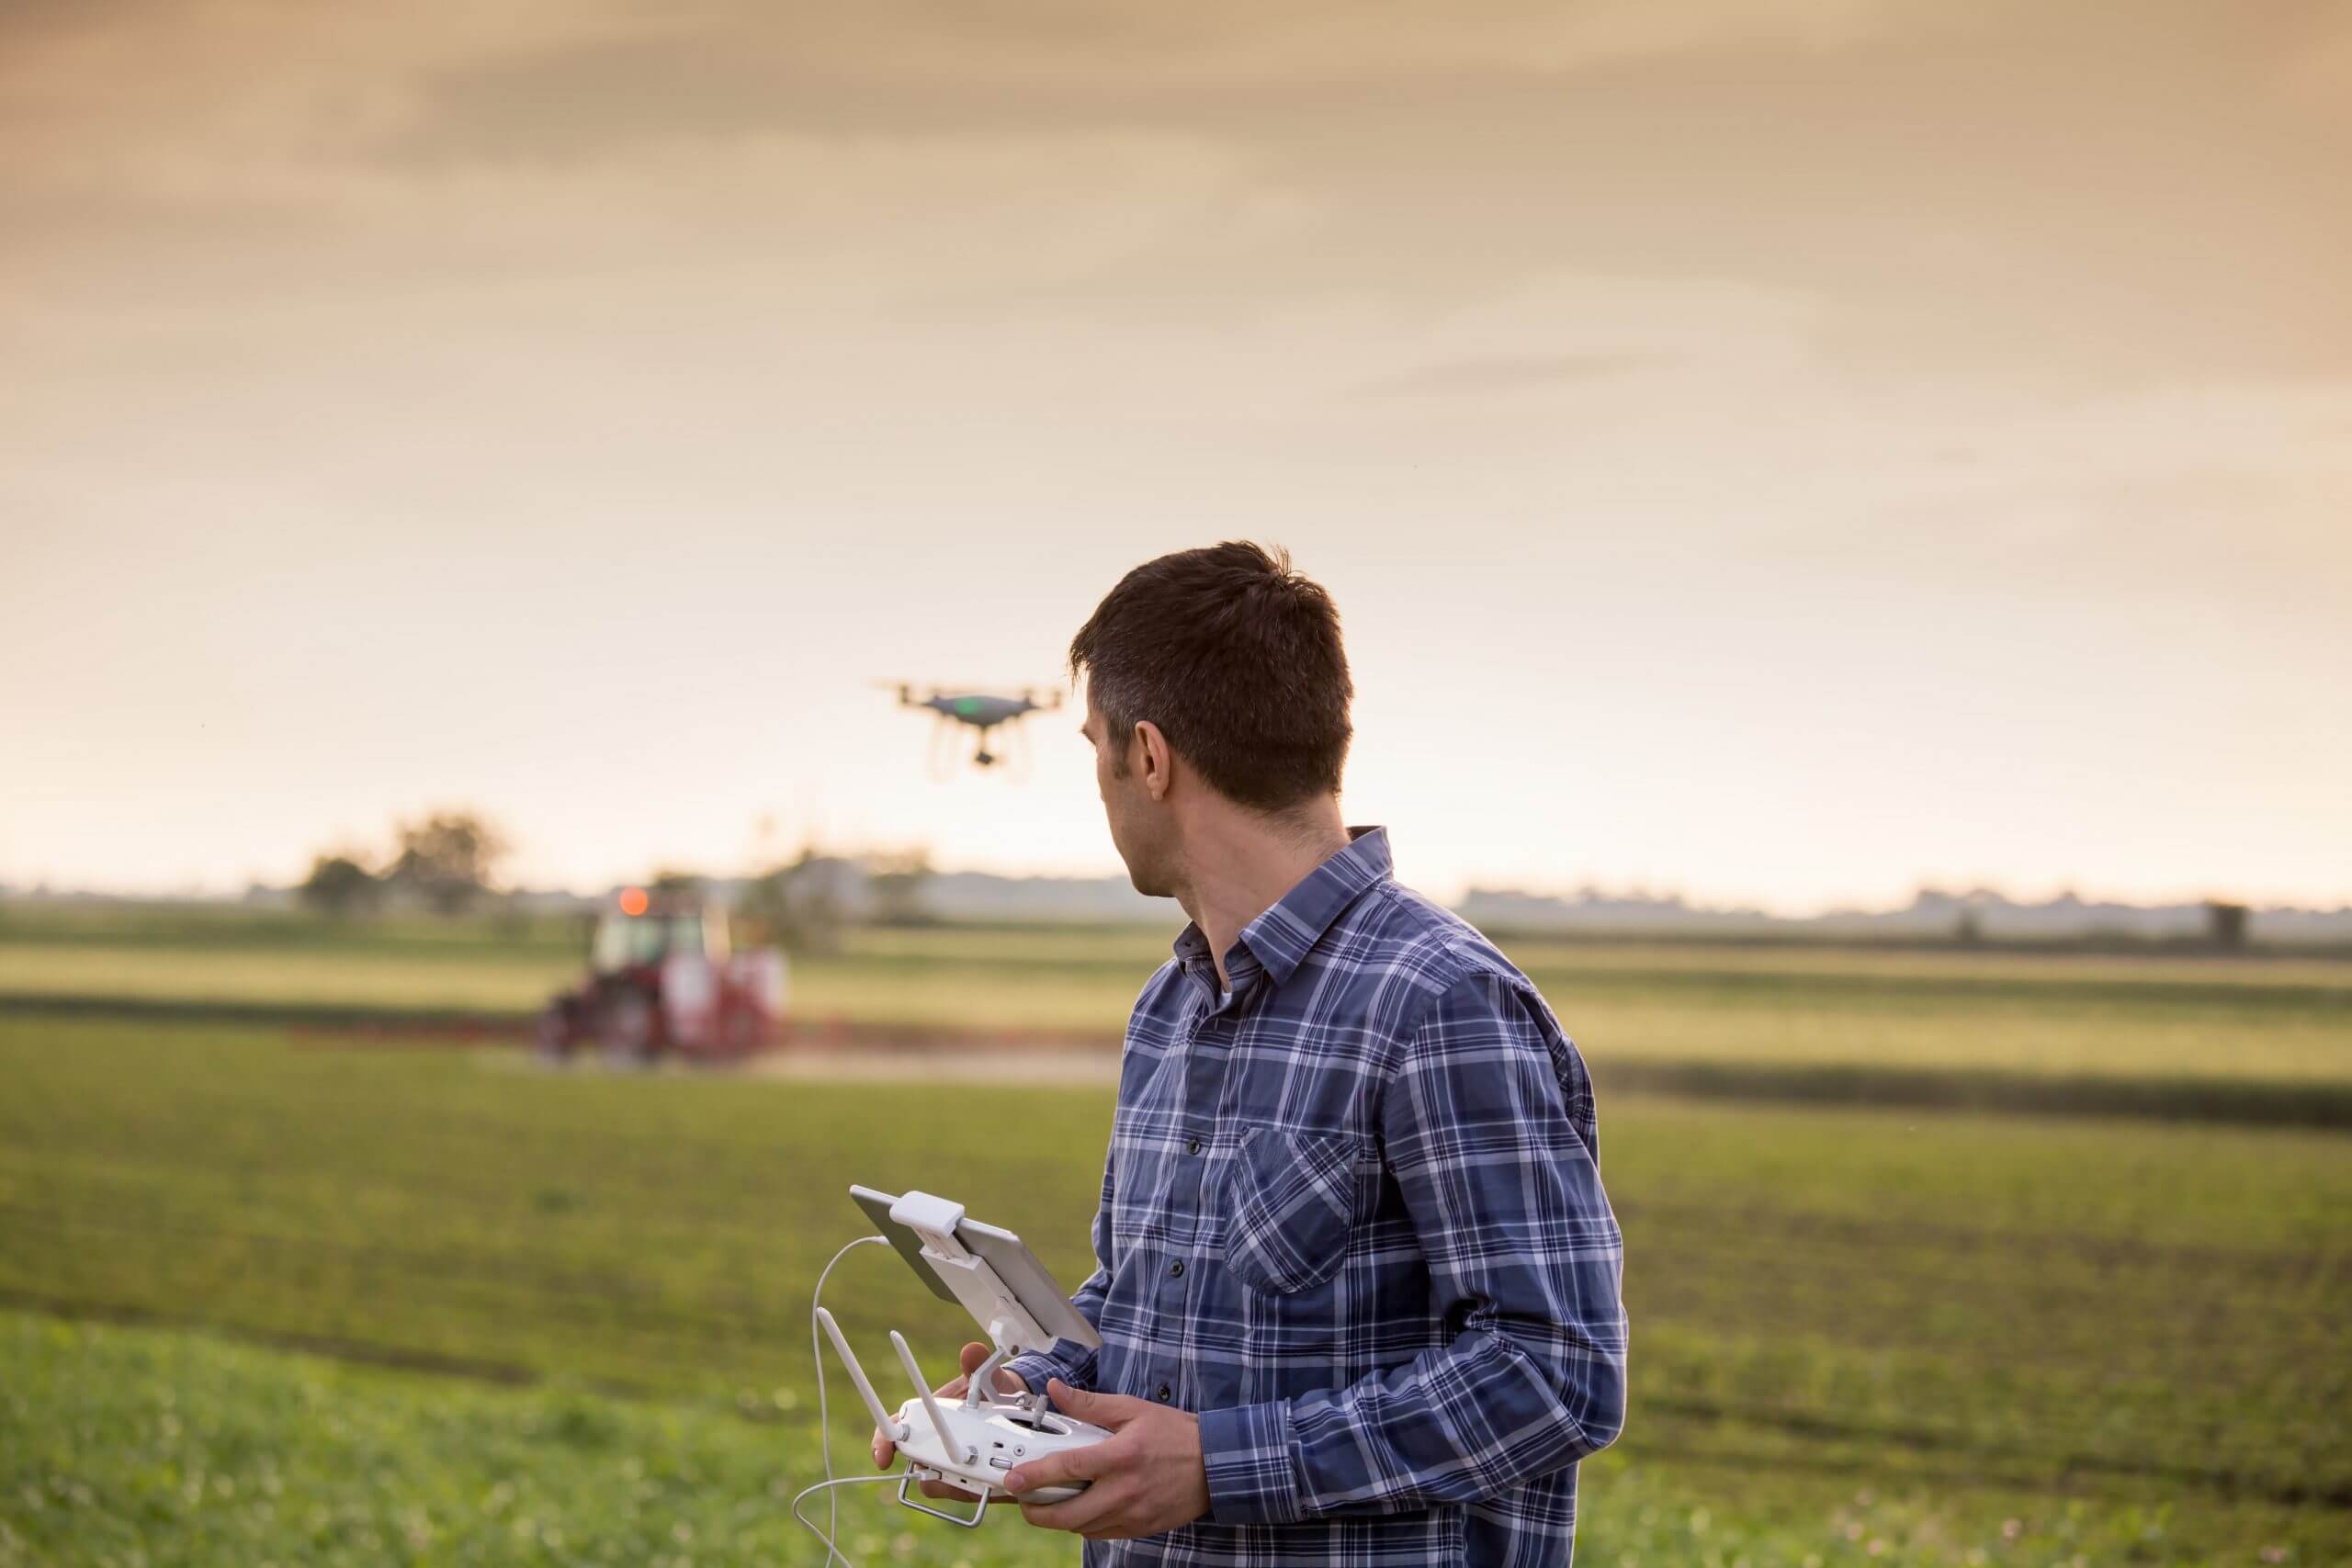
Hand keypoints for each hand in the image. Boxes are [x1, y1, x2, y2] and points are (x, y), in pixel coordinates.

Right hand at [870, 1341, 1027, 1501]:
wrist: (1016, 1409)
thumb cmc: (989, 1391)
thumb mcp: (985, 1377)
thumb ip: (977, 1365)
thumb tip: (971, 1351)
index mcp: (925, 1417)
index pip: (894, 1430)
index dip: (882, 1443)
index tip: (882, 1456)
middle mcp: (931, 1444)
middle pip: (913, 1464)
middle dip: (922, 1470)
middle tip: (938, 1469)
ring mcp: (948, 1465)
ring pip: (935, 1484)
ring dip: (948, 1483)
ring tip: (970, 1473)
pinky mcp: (965, 1481)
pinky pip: (960, 1491)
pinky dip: (969, 1489)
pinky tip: (984, 1481)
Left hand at [1005, 1379, 1209, 1539]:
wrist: (1216, 1465)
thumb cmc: (1176, 1433)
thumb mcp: (1133, 1409)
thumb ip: (1089, 1404)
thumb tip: (1055, 1390)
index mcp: (1120, 1456)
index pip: (1068, 1468)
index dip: (1035, 1476)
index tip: (1013, 1479)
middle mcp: (1124, 1491)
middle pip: (1067, 1513)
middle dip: (1036, 1511)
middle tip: (1023, 1499)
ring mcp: (1132, 1515)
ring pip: (1081, 1526)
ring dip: (1058, 1518)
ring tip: (1049, 1500)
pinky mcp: (1139, 1529)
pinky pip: (1100, 1533)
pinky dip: (1084, 1523)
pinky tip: (1080, 1507)